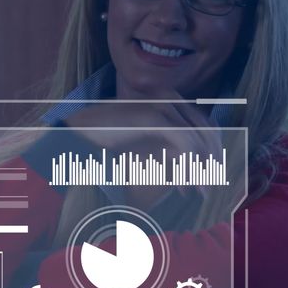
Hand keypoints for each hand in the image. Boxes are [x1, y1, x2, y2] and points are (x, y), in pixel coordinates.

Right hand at [60, 91, 224, 208]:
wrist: (76, 131)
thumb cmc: (103, 137)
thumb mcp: (139, 139)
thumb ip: (163, 143)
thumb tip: (188, 160)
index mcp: (167, 97)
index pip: (202, 122)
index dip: (210, 149)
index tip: (209, 174)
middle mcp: (169, 96)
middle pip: (206, 129)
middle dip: (212, 160)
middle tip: (209, 187)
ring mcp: (162, 104)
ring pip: (198, 138)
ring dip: (201, 168)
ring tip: (199, 191)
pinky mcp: (154, 118)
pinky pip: (184, 143)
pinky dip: (188, 166)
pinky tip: (183, 186)